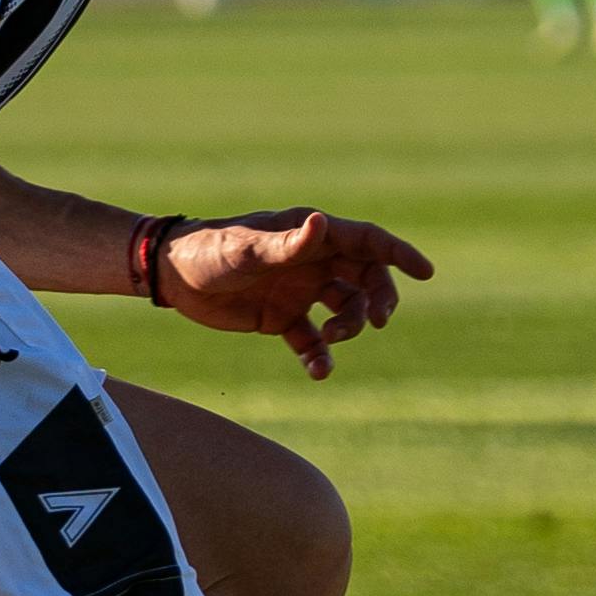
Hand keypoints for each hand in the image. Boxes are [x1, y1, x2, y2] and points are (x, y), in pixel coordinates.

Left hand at [154, 207, 432, 379]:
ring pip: (345, 310)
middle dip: (378, 299)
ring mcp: (299, 290)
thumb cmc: (208, 251)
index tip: (425, 272)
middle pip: (365, 278)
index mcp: (310, 236)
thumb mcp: (247, 249)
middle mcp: (312, 261)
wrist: (170, 276)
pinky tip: (318, 371)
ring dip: (349, 328)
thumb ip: (287, 244)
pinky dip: (321, 356)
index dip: (398, 254)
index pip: (367, 240)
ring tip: (329, 342)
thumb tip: (321, 224)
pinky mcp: (282, 318)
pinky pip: (313, 340)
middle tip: (375, 322)